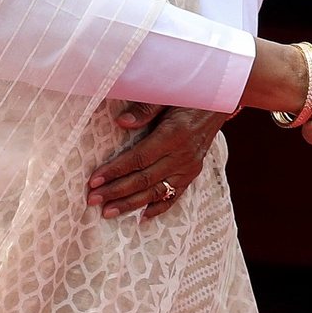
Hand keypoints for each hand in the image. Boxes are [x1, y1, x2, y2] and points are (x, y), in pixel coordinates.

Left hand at [86, 104, 231, 219]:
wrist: (218, 101)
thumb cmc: (189, 95)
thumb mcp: (167, 95)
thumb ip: (145, 109)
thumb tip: (121, 122)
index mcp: (173, 135)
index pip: (138, 158)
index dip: (115, 171)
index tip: (95, 180)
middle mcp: (182, 155)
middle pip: (144, 179)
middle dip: (116, 191)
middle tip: (93, 200)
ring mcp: (189, 167)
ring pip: (157, 191)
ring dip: (131, 204)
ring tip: (109, 212)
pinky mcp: (193, 172)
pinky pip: (175, 195)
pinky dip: (159, 207)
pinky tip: (142, 217)